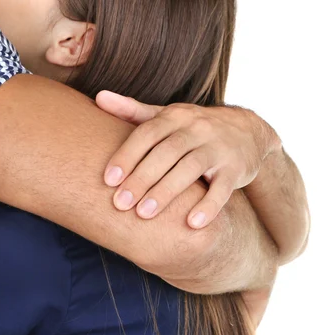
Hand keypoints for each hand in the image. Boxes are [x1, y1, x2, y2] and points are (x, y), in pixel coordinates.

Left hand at [95, 91, 281, 228]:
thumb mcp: (166, 116)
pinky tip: (192, 224)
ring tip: (144, 215)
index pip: (147, 134)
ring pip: (190, 169)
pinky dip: (209, 206)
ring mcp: (218, 148)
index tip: (108, 180)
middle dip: (141, 178)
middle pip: (166, 153)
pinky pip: (222, 188)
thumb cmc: (193, 129)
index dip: (127, 156)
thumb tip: (98, 97)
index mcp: (175, 117)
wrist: (249, 131)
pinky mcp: (236, 169)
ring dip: (166, 192)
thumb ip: (132, 110)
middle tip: (120, 204)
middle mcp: (197, 128)